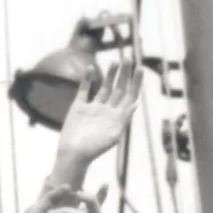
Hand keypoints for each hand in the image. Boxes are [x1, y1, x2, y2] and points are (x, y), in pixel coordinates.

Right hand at [50, 57, 142, 184]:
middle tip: (128, 57)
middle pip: (119, 89)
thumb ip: (124, 118)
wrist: (72, 155)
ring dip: (109, 75)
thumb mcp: (113, 134)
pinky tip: (90, 68)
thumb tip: (135, 104)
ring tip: (114, 62)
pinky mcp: (78, 108)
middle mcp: (107, 111)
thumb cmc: (94, 149)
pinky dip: (86, 80)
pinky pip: (84, 91)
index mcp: (117, 117)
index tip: (140, 68)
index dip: (136, 82)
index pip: (130, 95)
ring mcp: (92, 109)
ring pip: (103, 88)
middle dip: (124, 74)